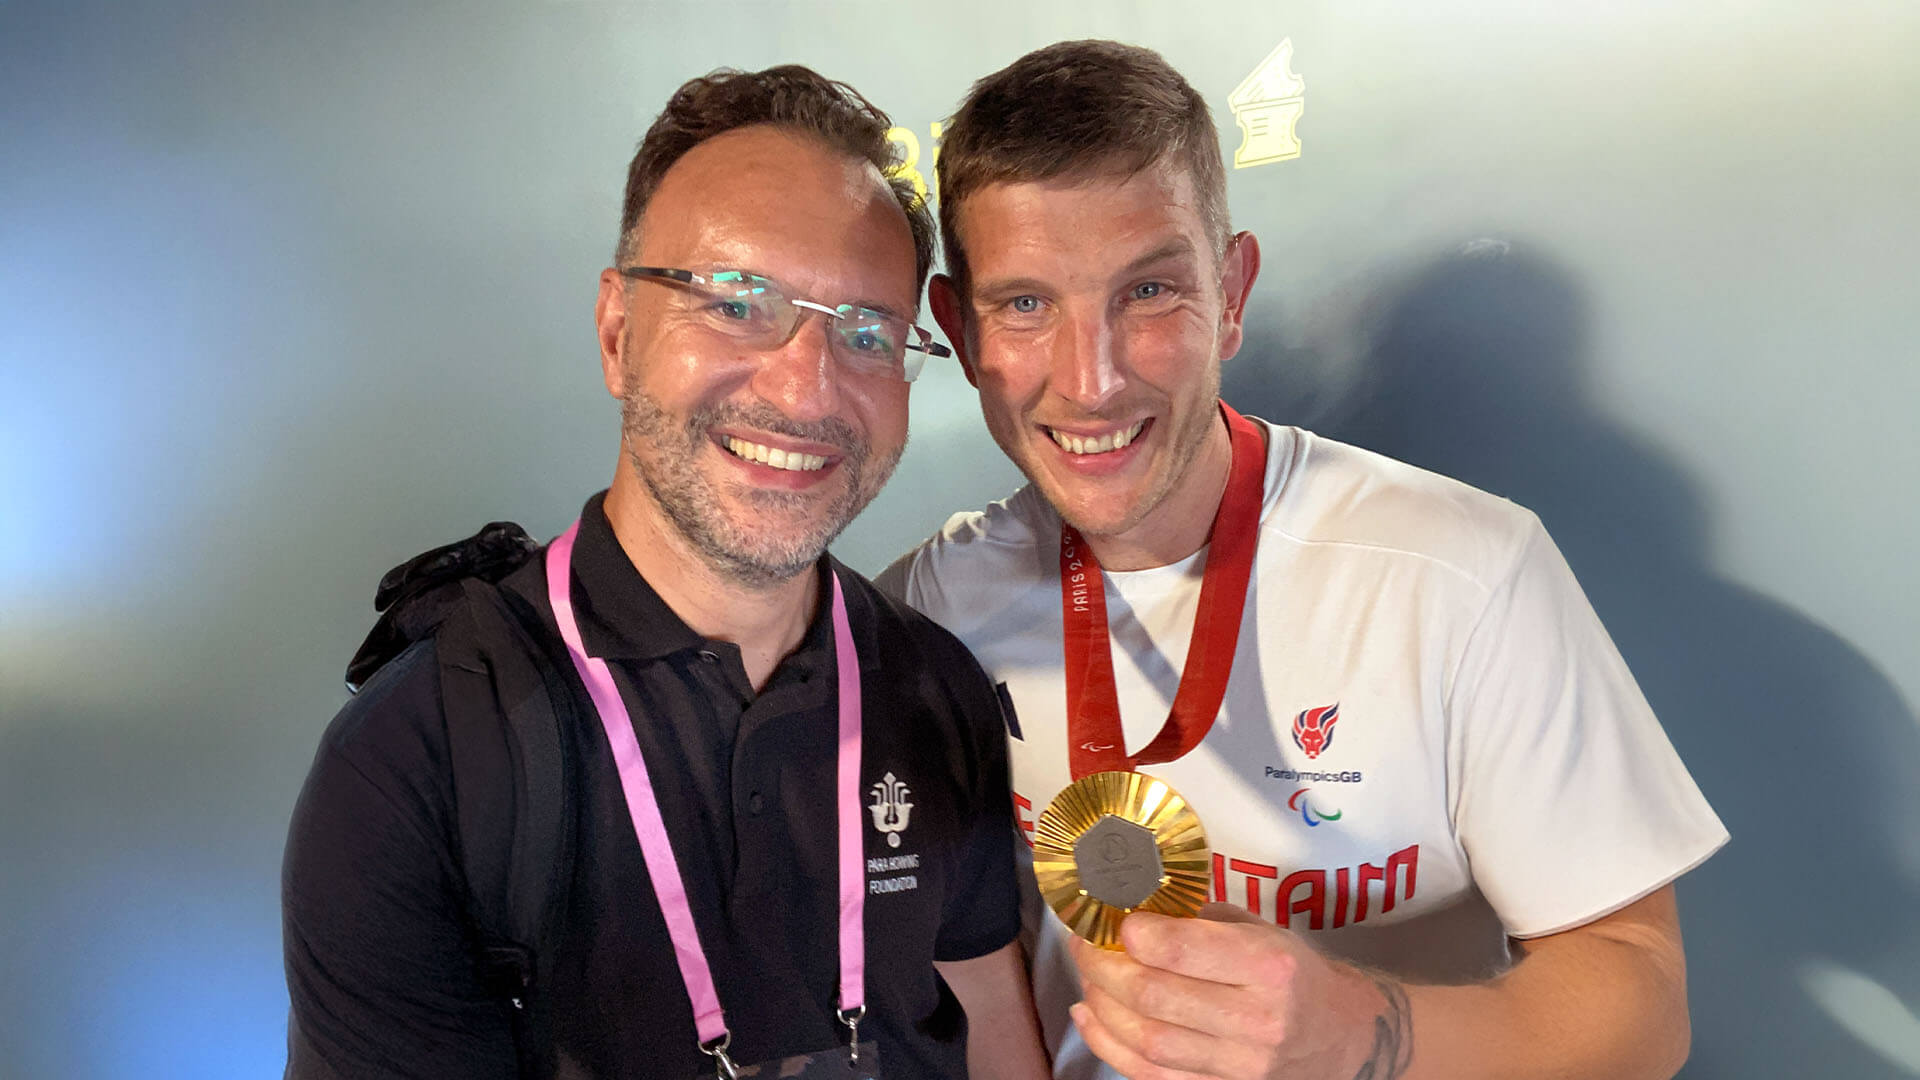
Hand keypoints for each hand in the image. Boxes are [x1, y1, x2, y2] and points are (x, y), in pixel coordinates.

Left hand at [1067, 903, 1412, 1079]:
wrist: (1340, 1037)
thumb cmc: (1292, 974)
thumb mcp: (1262, 931)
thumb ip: (1201, 921)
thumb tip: (1133, 905)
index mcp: (1270, 966)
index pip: (1183, 950)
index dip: (1133, 934)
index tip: (1113, 919)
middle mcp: (1258, 1019)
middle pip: (1154, 996)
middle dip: (1103, 966)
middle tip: (1084, 943)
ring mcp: (1240, 1064)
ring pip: (1146, 1039)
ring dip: (1101, 1003)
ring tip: (1088, 975)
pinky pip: (1149, 1073)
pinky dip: (1108, 1044)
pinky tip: (1090, 1016)